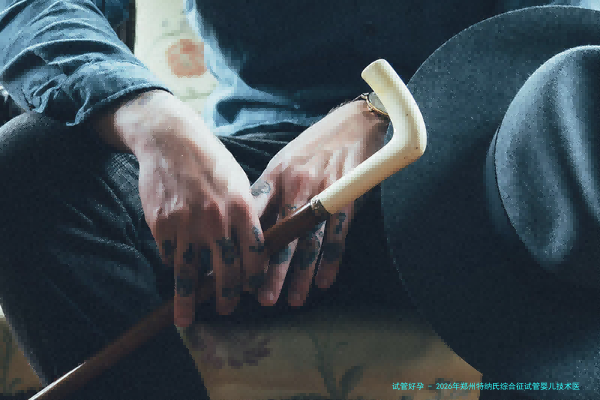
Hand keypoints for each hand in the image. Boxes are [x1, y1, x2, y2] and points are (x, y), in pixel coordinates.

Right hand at [93, 90, 269, 325]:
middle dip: (226, 296)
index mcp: (241, 208)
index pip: (254, 255)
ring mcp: (186, 223)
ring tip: (187, 318)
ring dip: (188, 299)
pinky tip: (175, 269)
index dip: (254, 278)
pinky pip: (168, 255)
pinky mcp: (161, 224)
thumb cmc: (211, 162)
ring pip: (189, 272)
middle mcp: (216, 219)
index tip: (252, 291)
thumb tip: (255, 248)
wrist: (171, 140)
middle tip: (226, 308)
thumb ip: (248, 215)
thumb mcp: (239, 182)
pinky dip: (173, 264)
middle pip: (225, 270)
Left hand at [251, 100, 388, 306]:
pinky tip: (323, 281)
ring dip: (301, 274)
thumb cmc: (313, 146)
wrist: (353, 124)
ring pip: (309, 242)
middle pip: (282, 236)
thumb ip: (267, 192)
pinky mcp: (347, 200)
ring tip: (293, 299)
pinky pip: (337, 236)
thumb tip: (249, 225)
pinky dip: (331, 260)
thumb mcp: (282, 161)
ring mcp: (323, 194)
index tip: (235, 271)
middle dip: (272, 271)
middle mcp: (297, 187)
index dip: (244, 245)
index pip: (255, 217)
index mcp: (276, 177)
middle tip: (262, 299)